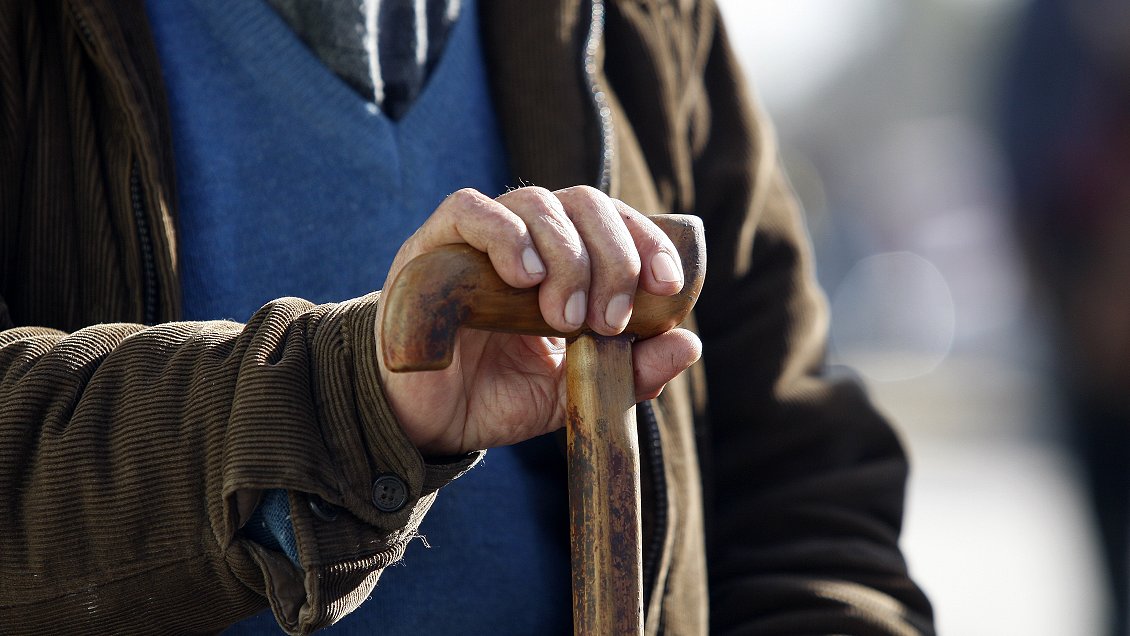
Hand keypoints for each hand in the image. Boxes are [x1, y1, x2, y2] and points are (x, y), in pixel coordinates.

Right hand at [375, 186, 701, 456]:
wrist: (421, 421)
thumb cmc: (496, 396)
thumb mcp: (573, 392)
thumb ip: (629, 371)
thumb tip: (688, 343)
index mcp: (566, 262)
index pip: (615, 222)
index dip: (647, 241)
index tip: (665, 286)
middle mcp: (528, 238)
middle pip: (583, 202)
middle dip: (611, 256)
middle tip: (606, 319)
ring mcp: (479, 237)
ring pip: (535, 202)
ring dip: (564, 254)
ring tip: (563, 316)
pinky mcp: (432, 245)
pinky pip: (471, 210)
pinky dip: (505, 234)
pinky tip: (522, 276)